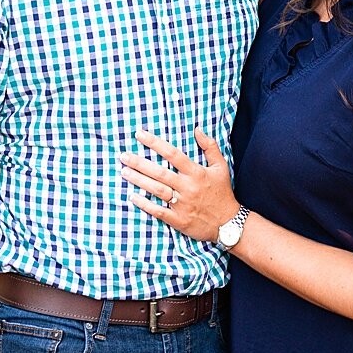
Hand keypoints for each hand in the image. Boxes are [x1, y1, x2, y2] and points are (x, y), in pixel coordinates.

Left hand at [120, 128, 238, 241]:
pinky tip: (133, 197)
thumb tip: (197, 129)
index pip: (173, 154)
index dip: (155, 143)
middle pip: (160, 172)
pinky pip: (158, 211)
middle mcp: (188, 187)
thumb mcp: (221, 167)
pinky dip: (145, 204)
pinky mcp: (178, 220)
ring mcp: (182, 204)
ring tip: (124, 172)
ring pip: (157, 190)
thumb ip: (210, 146)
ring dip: (139, 181)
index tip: (140, 135)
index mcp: (197, 173)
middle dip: (140, 163)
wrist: (228, 222)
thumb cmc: (222, 192)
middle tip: (124, 156)